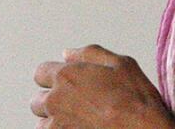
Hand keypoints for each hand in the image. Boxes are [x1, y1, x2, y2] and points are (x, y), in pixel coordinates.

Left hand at [30, 44, 174, 127]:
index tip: (65, 83)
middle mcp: (56, 101)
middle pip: (38, 101)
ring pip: (43, 123)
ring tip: (78, 121)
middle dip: (52, 101)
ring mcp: (57, 125)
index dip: (54, 76)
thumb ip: (89, 54)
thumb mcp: (121, 63)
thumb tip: (69, 53)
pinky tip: (80, 128)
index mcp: (66, 76)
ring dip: (55, 121)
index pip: (41, 73)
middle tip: (75, 104)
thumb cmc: (136, 101)